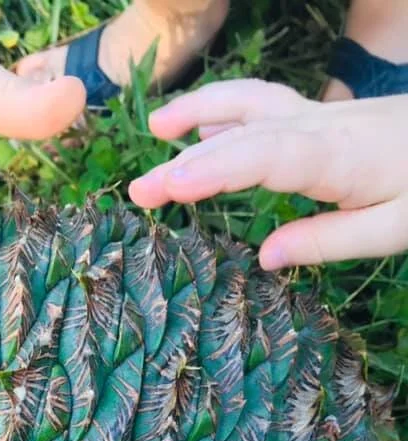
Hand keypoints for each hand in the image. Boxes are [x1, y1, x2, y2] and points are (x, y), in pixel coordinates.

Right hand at [129, 79, 407, 269]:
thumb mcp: (394, 228)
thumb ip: (327, 241)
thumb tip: (264, 258)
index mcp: (336, 157)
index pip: (264, 157)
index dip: (215, 170)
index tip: (172, 188)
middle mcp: (319, 127)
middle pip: (241, 135)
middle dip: (184, 161)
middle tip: (138, 192)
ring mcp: (319, 114)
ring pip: (249, 102)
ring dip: (200, 110)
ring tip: (157, 129)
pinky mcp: (321, 116)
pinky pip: (263, 105)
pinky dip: (226, 111)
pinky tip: (203, 128)